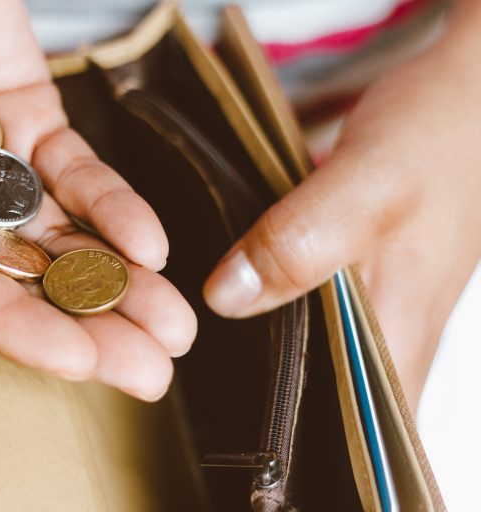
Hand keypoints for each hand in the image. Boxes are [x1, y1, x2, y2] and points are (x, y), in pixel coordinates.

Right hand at [0, 0, 195, 400]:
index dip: (15, 327)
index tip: (79, 362)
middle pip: (18, 276)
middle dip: (87, 325)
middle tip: (149, 371)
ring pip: (60, 235)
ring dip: (118, 282)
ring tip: (171, 327)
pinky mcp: (32, 118)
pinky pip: (78, 172)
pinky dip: (116, 207)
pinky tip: (149, 245)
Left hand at [204, 0, 480, 410]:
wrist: (466, 99)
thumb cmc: (438, 137)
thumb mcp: (367, 184)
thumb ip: (301, 242)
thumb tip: (228, 297)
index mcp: (400, 338)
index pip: (354, 434)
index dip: (300, 446)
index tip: (236, 436)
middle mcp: (392, 338)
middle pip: (327, 404)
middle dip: (267, 402)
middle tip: (201, 384)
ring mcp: (378, 310)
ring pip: (316, 359)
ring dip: (267, 354)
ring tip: (207, 349)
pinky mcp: (361, 281)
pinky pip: (315, 316)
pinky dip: (279, 312)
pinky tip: (238, 298)